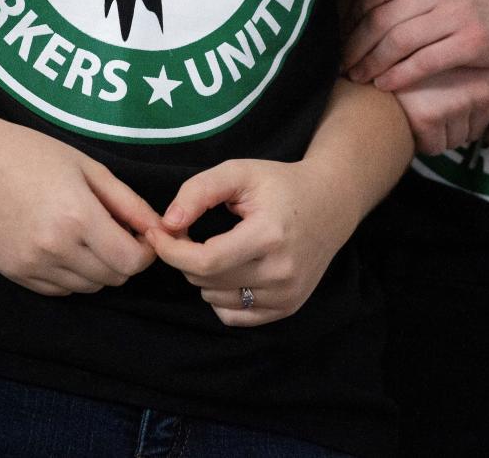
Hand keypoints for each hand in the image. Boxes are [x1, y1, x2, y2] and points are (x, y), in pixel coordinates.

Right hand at [0, 123, 158, 295]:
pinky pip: (59, 290)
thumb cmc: (31, 154)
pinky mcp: (15, 274)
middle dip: (124, 259)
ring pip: (88, 287)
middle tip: (115, 232)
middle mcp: (55, 248)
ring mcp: (32, 265)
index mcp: (78, 216)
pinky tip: (63, 245)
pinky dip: (71, 275)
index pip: (131, 261)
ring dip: (98, 268)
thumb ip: (128, 203)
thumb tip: (160, 229)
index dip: (145, 251)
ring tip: (86, 235)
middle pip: (113, 278)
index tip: (140, 235)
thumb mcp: (88, 168)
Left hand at [148, 158, 358, 326]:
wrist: (331, 204)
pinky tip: (231, 269)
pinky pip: (234, 316)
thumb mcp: (238, 172)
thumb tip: (168, 224)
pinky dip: (221, 296)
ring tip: (217, 247)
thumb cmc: (280, 184)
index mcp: (269, 235)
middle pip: (206, 280)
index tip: (157, 233)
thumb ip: (199, 191)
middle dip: (185, 257)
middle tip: (189, 232)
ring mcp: (286, 295)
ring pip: (215, 300)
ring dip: (203, 276)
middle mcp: (281, 272)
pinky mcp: (287, 308)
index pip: (205, 261)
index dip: (172, 250)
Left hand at [341, 0, 488, 91]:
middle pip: (381, 16)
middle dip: (355, 45)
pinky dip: (399, 76)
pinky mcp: (473, 41)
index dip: (349, 13)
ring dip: (372, 63)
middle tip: (339, 64)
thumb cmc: (475, 7)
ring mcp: (459, 12)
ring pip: (399, 40)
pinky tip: (385, 85)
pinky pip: (424, 61)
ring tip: (357, 78)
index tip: (335, 35)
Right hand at [393, 67, 488, 154]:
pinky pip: (435, 146)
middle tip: (437, 96)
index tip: (474, 114)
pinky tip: (411, 110)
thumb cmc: (426, 70)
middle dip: (458, 125)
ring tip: (422, 99)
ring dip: (439, 130)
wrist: (378, 57)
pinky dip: (421, 137)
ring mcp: (456, 99)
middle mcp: (483, 84)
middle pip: (478, 135)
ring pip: (456, 141)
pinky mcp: (428, 114)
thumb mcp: (473, 75)